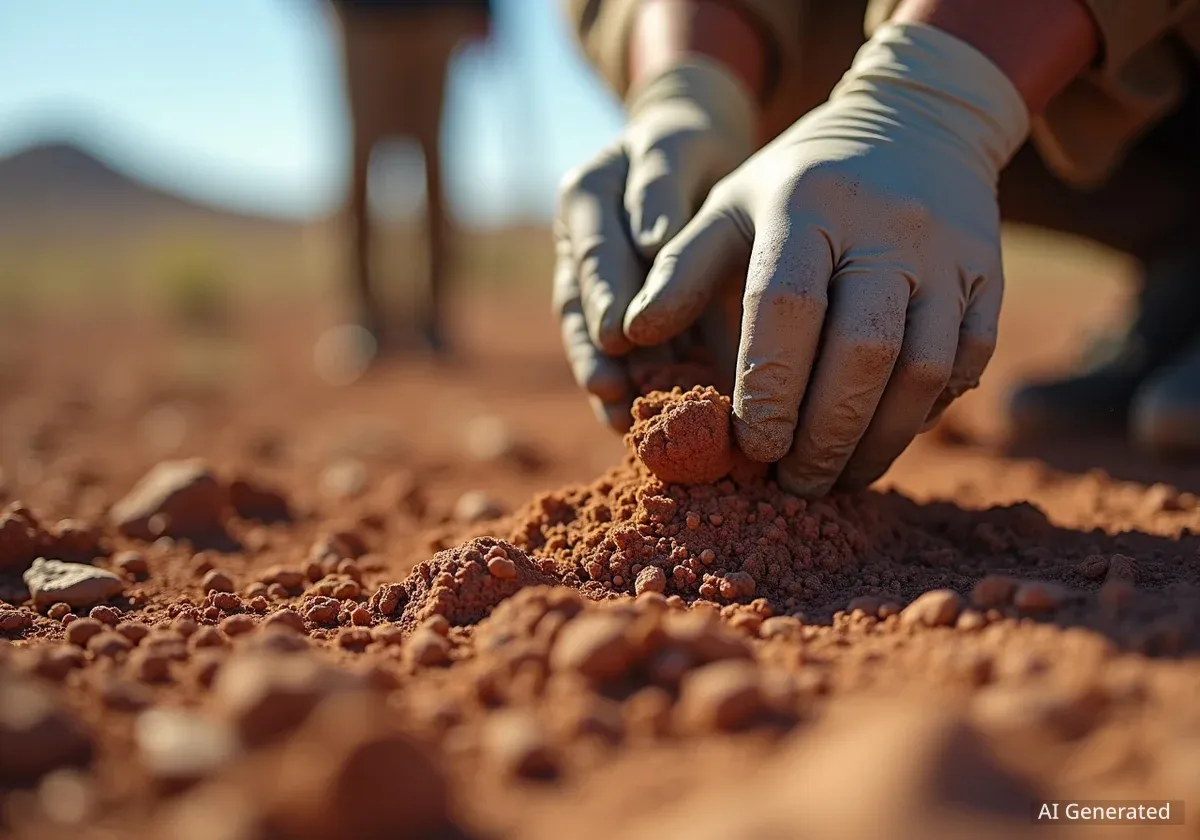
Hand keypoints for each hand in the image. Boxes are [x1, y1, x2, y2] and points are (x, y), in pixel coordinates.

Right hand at [555, 58, 754, 429]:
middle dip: (596, 354)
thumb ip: (662, 187)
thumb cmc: (690, 148)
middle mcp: (578, 245)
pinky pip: (617, 355)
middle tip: (613, 392)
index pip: (594, 251)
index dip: (604, 298)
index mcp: (586, 196)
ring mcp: (592, 284)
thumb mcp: (681, 148)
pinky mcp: (616, 313)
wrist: (694, 157)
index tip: (617, 337)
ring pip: (593, 338)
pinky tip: (635, 424)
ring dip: (606, 381)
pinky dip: (627, 389)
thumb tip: (653, 241)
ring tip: (622, 421)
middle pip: (580, 306)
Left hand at [623, 23, 1029, 494]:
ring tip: (837, 478)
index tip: (751, 447)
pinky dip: (926, 413)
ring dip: (879, 441)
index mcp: (808, 205)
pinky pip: (967, 363)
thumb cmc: (803, 182)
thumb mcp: (733, 205)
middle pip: (863, 352)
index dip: (769, 387)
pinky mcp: (991, 277)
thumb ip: (682, 268)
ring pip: (924, 369)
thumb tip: (628, 334)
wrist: (918, 123)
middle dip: (825, 434)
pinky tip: (885, 437)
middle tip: (794, 484)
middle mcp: (887, 227)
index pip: (787, 307)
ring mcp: (950, 253)